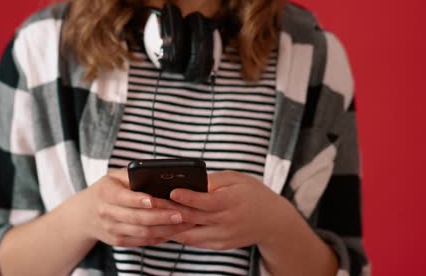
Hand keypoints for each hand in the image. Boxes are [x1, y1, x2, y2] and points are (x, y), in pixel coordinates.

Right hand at [81, 168, 193, 246]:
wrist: (87, 213)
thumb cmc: (110, 188)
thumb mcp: (116, 176)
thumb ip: (134, 175)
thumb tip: (161, 175)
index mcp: (105, 192)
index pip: (122, 197)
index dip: (138, 200)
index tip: (154, 200)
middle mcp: (106, 212)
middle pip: (136, 217)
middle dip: (161, 216)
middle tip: (181, 213)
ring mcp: (111, 229)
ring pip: (142, 232)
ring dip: (165, 229)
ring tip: (185, 223)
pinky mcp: (118, 241)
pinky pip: (142, 241)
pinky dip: (160, 237)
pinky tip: (174, 231)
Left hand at [165, 170, 290, 249]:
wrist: (273, 222)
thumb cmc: (253, 195)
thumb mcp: (238, 179)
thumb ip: (214, 180)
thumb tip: (191, 180)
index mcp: (233, 202)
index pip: (207, 202)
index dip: (189, 197)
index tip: (172, 191)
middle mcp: (227, 222)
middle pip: (193, 218)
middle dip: (171, 211)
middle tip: (152, 203)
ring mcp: (222, 236)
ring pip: (189, 235)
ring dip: (170, 226)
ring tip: (153, 216)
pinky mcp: (219, 245)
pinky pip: (194, 242)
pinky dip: (179, 234)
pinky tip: (166, 226)